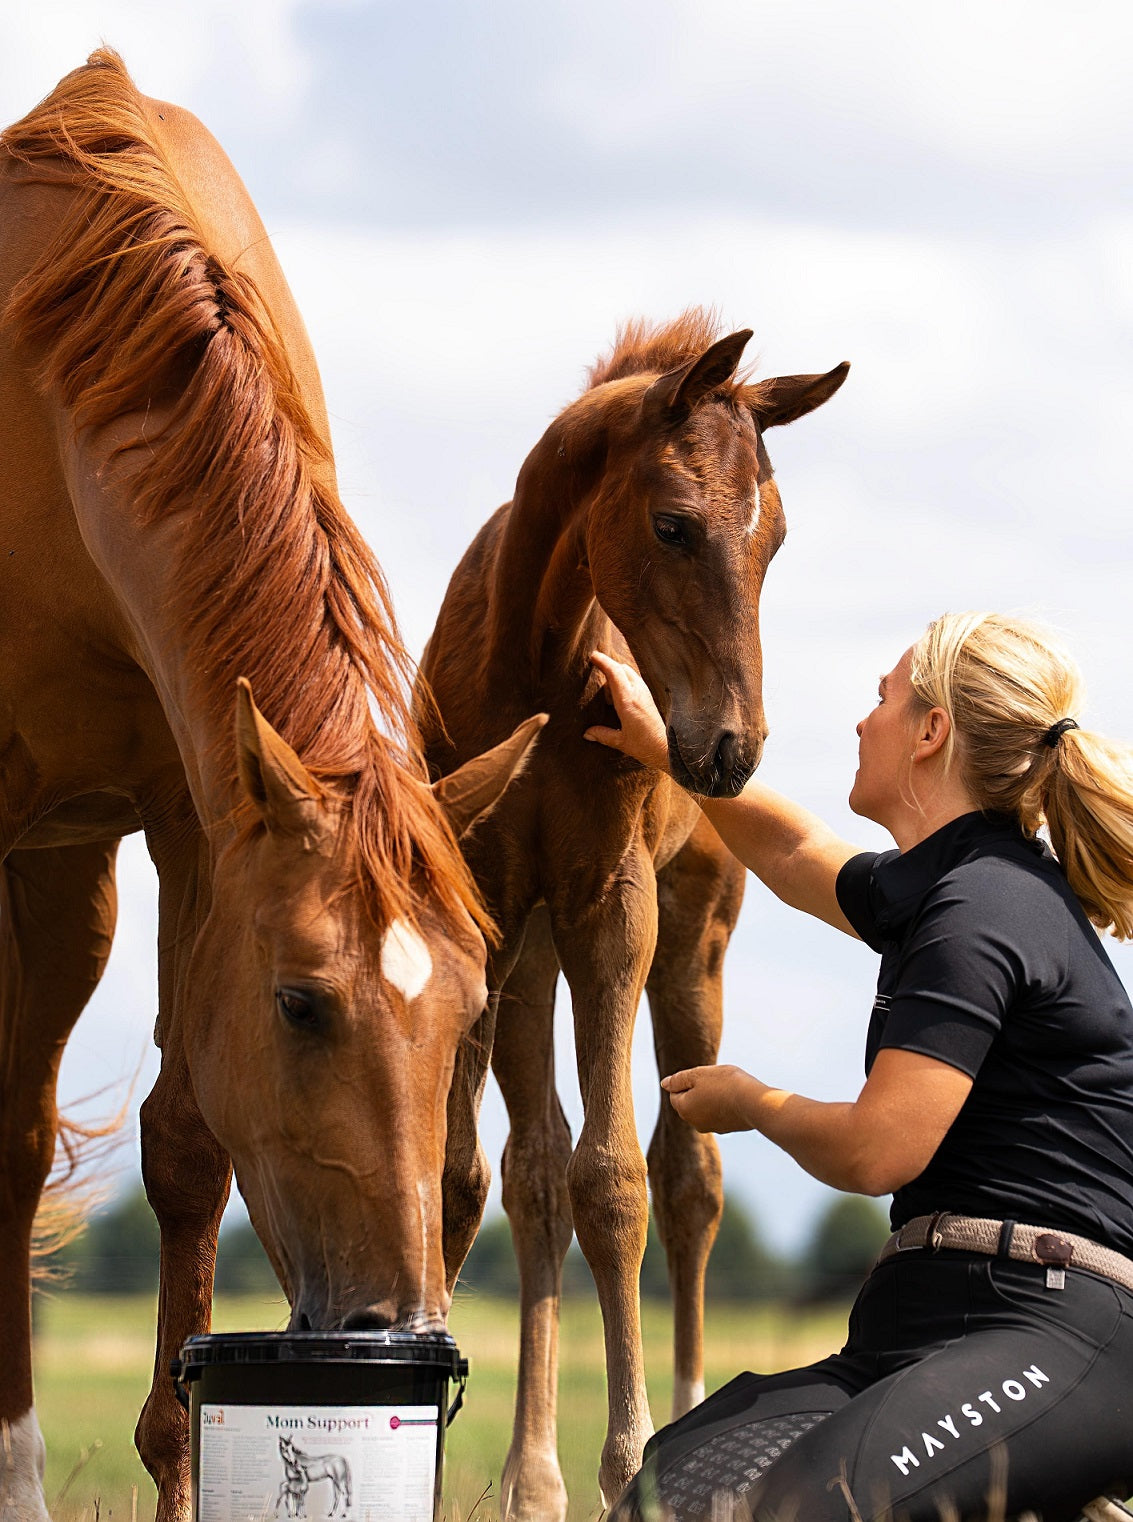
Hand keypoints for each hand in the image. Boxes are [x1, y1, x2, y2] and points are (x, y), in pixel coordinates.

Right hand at [584, 650, 669, 771]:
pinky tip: (618, 698)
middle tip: (596, 674)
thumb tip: (586, 733)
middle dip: (608, 666)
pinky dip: (624, 682)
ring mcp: (645, 694)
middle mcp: (638, 693)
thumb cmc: (645, 746)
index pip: (615, 673)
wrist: (667, 749)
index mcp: (628, 701)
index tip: (592, 656)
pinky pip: (635, 681)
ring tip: (606, 694)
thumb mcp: (620, 742)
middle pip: (622, 667)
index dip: (603, 661)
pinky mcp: (649, 698)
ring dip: (616, 675)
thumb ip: (602, 735)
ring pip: (629, 673)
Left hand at [661, 1064, 764, 1133]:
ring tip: (727, 1088)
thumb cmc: (725, 1084)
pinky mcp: (727, 1129)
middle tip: (716, 1081)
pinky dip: (724, 1105)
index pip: (675, 1092)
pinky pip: (720, 1113)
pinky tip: (736, 1098)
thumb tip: (664, 1084)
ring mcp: (712, 1127)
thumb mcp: (698, 1074)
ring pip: (705, 1107)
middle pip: (690, 1101)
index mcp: (684, 1109)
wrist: (754, 1102)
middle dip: (699, 1089)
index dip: (688, 1080)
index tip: (704, 1077)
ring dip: (712, 1097)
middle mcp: (694, 1123)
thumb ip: (678, 1079)